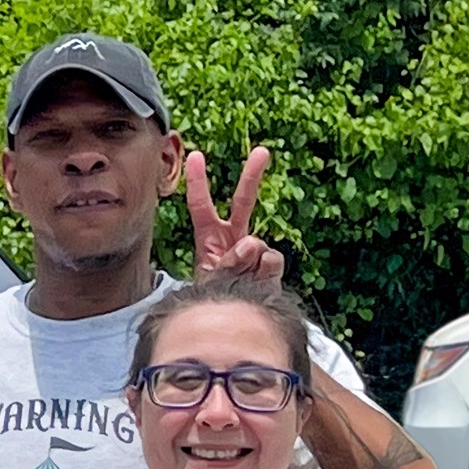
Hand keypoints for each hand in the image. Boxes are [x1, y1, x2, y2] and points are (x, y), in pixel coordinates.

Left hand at [182, 146, 286, 285]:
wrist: (238, 318)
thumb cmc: (216, 299)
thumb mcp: (211, 282)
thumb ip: (227, 263)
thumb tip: (252, 243)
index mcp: (209, 238)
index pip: (201, 206)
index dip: (199, 182)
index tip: (196, 155)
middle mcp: (233, 238)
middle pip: (243, 201)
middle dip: (252, 175)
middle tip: (262, 151)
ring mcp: (254, 249)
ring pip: (255, 243)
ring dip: (245, 265)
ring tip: (238, 282)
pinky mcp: (271, 263)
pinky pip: (271, 260)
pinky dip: (263, 274)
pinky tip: (256, 282)